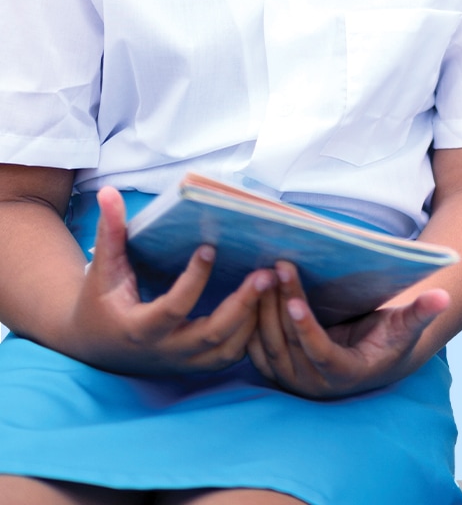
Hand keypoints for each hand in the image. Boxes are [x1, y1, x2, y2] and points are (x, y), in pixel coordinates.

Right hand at [64, 185, 272, 375]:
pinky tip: (266, 302)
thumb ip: (110, 232)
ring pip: (228, 350)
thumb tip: (108, 192)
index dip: (193, 280)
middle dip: (243, 304)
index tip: (210, 247)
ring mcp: (183, 361)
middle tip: (267, 272)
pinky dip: (252, 332)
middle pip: (211, 335)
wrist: (94, 346)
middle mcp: (164, 350)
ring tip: (273, 282)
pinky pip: (231, 355)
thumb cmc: (100, 302)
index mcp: (138, 329)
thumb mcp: (102, 269)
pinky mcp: (196, 364)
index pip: (172, 309)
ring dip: (254, 318)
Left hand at [245, 261, 450, 397]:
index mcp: (344, 374)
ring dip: (262, 309)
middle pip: (287, 344)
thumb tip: (443, 297)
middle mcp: (313, 383)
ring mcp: (291, 379)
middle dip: (278, 305)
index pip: (319, 353)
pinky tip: (252, 288)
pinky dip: (251, 320)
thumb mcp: (408, 325)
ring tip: (263, 272)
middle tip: (276, 268)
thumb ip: (422, 312)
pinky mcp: (276, 369)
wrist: (373, 357)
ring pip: (266, 345)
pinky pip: (255, 348)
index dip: (306, 329)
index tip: (294, 302)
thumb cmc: (393, 337)